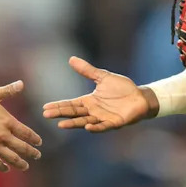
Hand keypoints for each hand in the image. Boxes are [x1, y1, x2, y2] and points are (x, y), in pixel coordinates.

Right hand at [0, 81, 42, 172]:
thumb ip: (8, 90)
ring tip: (26, 166)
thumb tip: (21, 83)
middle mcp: (3, 136)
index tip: (39, 143)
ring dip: (21, 164)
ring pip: (11, 158)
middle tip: (37, 156)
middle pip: (22, 148)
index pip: (27, 133)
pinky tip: (6, 168)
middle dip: (32, 153)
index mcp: (8, 122)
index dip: (35, 139)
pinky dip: (2, 167)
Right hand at [42, 56, 158, 131]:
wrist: (140, 97)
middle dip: (60, 114)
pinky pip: (103, 126)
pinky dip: (96, 127)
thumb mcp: (103, 77)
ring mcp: (103, 118)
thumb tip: (71, 59)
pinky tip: (87, 127)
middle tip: (46, 115)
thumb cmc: (122, 88)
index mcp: (89, 101)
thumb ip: (87, 70)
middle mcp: (93, 111)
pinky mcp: (114, 123)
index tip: (45, 107)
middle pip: (74, 113)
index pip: (70, 104)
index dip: (58, 106)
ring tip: (61, 125)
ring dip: (74, 123)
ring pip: (85, 121)